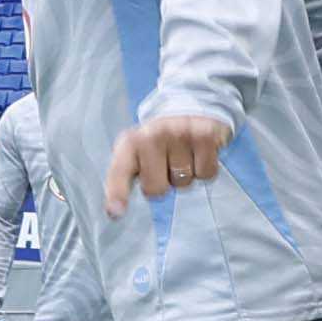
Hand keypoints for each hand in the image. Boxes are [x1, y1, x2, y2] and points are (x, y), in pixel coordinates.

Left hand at [102, 109, 225, 211]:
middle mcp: (152, 135)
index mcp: (130, 142)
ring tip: (184, 156)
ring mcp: (179, 133)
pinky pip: (206, 174)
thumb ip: (126, 176)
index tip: (116, 212)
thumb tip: (116, 211)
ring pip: (183, 183)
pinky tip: (199, 153)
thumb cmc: (161, 141)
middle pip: (156, 189)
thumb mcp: (137, 152)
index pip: (119, 171)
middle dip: (163, 184)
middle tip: (166, 165)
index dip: (117, 193)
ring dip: (185, 176)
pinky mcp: (205, 135)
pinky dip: (205, 170)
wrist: (192, 108)